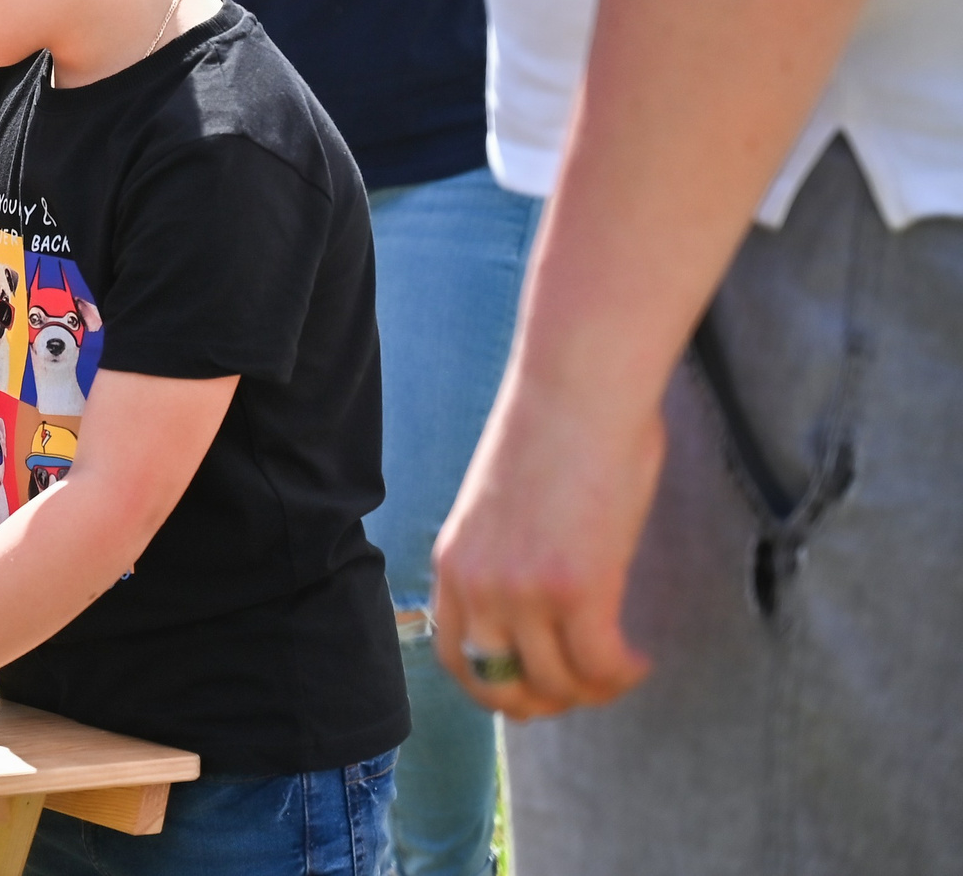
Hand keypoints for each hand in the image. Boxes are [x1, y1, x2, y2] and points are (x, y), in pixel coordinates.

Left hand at [432, 369, 659, 718]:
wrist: (576, 388)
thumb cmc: (553, 432)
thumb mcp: (502, 507)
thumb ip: (505, 557)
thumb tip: (535, 598)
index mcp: (453, 562)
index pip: (455, 657)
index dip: (495, 688)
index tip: (533, 689)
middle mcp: (477, 584)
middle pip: (503, 686)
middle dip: (547, 703)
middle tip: (587, 688)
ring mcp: (522, 590)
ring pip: (556, 684)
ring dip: (595, 689)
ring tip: (622, 668)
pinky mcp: (575, 587)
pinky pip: (599, 664)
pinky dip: (623, 673)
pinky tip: (640, 658)